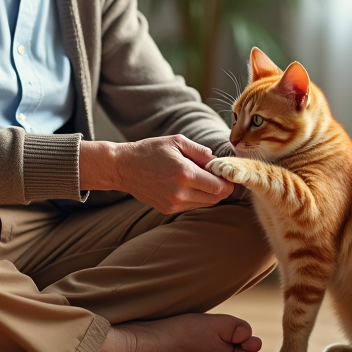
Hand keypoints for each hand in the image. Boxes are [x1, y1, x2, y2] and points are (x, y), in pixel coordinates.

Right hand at [81, 135, 234, 213]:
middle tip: (216, 175)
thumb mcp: (177, 142)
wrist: (123, 168)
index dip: (228, 181)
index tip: (225, 173)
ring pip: (205, 203)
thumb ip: (201, 152)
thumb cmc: (150, 151)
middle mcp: (180, 192)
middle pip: (216, 198)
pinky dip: (196, 196)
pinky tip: (187, 184)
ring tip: (200, 178)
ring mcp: (173, 204)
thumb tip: (218, 161)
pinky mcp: (168, 209)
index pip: (220, 187)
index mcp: (185, 173)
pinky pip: (192, 205)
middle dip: (221, 187)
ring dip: (209, 193)